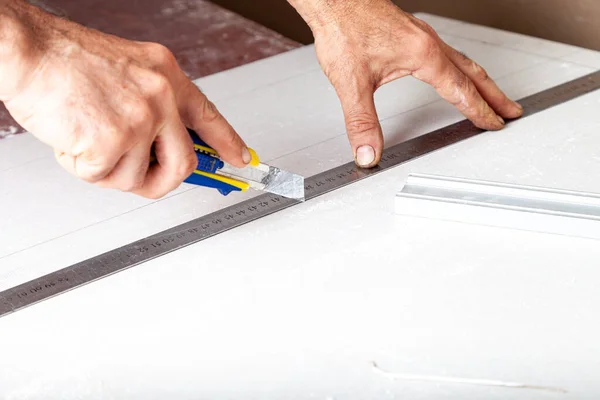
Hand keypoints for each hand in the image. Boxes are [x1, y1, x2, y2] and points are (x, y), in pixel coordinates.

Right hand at [0, 1, 250, 197]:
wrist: (28, 50)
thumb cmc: (67, 61)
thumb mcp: (129, 71)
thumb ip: (154, 107)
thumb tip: (164, 148)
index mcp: (167, 76)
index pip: (208, 116)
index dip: (228, 143)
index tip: (241, 160)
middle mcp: (161, 97)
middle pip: (182, 165)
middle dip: (162, 182)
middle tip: (144, 179)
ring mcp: (139, 120)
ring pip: (136, 177)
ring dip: (108, 170)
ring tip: (86, 137)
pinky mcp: (112, 141)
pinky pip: (102, 177)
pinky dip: (82, 167)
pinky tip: (71, 138)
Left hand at [289, 0, 522, 166]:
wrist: (334, 1)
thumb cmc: (343, 31)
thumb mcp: (351, 84)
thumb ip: (361, 122)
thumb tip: (368, 152)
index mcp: (423, 55)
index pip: (460, 90)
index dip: (478, 111)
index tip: (493, 123)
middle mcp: (428, 42)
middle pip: (472, 72)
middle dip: (494, 95)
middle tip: (510, 110)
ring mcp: (421, 35)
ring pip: (461, 60)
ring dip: (479, 80)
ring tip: (489, 94)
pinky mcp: (410, 32)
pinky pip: (446, 52)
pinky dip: (458, 67)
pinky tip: (449, 73)